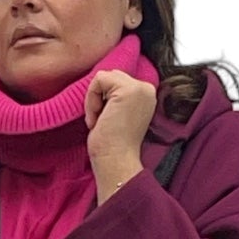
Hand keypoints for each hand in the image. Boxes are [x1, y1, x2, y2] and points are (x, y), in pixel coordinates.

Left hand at [83, 70, 155, 193]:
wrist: (116, 162)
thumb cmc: (113, 146)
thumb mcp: (116, 114)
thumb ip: (115, 97)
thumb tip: (100, 80)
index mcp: (147, 95)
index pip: (117, 81)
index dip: (105, 99)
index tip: (106, 121)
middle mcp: (147, 89)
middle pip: (111, 76)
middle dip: (100, 98)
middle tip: (102, 122)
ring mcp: (140, 88)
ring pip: (104, 77)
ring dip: (94, 99)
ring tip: (100, 121)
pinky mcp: (127, 90)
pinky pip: (98, 79)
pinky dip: (91, 99)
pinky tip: (97, 118)